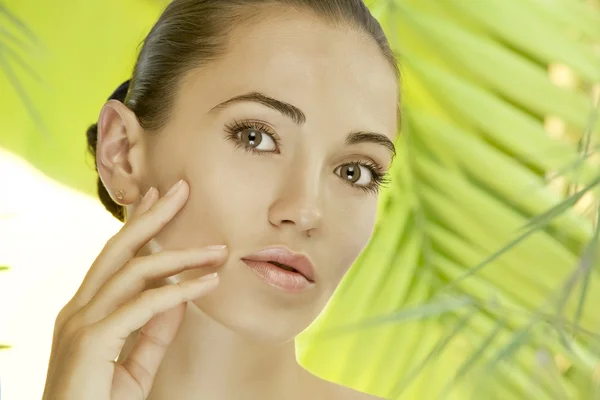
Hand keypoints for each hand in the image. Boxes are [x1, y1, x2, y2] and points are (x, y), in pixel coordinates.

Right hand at [42, 180, 227, 399]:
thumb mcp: (135, 367)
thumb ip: (155, 333)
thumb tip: (180, 297)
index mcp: (85, 311)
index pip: (113, 257)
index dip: (137, 225)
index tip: (158, 199)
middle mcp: (79, 309)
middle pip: (119, 249)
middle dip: (152, 215)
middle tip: (182, 189)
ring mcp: (81, 323)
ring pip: (135, 271)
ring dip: (181, 255)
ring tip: (218, 249)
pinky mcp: (92, 342)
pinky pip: (144, 306)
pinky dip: (180, 291)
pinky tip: (209, 284)